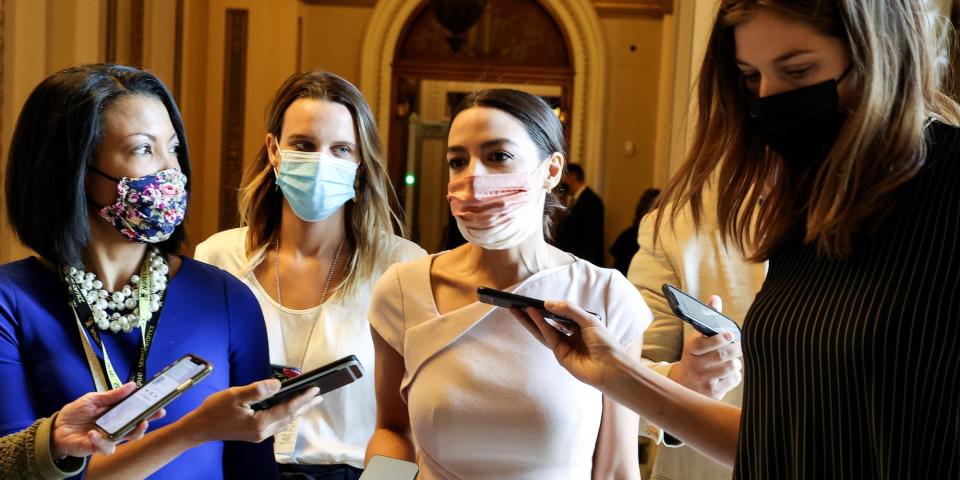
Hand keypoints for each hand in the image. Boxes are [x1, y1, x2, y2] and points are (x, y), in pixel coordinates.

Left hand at [53, 382, 165, 457]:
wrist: (57, 428)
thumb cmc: (76, 412)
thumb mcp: (93, 399)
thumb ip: (112, 395)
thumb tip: (132, 385)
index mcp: (118, 413)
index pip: (137, 411)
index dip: (149, 409)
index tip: (160, 405)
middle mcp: (117, 426)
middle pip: (137, 426)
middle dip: (146, 422)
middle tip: (151, 417)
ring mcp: (109, 437)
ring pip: (128, 439)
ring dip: (134, 433)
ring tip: (137, 425)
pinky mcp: (98, 447)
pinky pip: (105, 447)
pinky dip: (100, 440)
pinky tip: (93, 433)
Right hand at [182, 379, 323, 444]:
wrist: (199, 428)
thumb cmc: (215, 410)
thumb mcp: (236, 395)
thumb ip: (258, 390)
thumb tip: (278, 385)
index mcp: (260, 423)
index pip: (287, 409)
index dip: (302, 398)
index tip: (315, 389)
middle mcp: (262, 432)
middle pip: (290, 417)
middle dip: (305, 406)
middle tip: (319, 396)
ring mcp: (259, 435)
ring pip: (284, 422)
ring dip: (297, 411)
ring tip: (309, 401)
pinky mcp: (254, 433)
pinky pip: (277, 423)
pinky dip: (286, 415)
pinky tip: (289, 408)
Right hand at [510, 300, 624, 387]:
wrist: (610, 367)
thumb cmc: (605, 343)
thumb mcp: (588, 320)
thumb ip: (568, 310)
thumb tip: (547, 303)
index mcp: (580, 327)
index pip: (561, 315)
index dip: (549, 307)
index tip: (536, 300)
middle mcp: (571, 336)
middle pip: (548, 322)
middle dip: (533, 314)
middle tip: (518, 304)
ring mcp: (564, 346)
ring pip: (543, 330)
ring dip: (530, 320)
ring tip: (516, 309)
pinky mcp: (560, 355)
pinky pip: (548, 336)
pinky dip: (539, 325)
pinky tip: (532, 314)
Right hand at [667, 295, 742, 398]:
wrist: (683, 384)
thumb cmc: (696, 356)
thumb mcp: (697, 339)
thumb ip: (707, 318)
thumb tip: (715, 297)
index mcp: (692, 349)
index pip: (705, 344)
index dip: (719, 339)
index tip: (729, 335)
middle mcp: (696, 365)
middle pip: (723, 355)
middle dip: (736, 348)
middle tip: (739, 345)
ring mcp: (704, 380)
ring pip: (731, 367)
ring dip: (736, 362)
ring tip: (731, 361)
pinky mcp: (713, 392)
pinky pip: (734, 380)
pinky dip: (735, 375)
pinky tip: (727, 374)